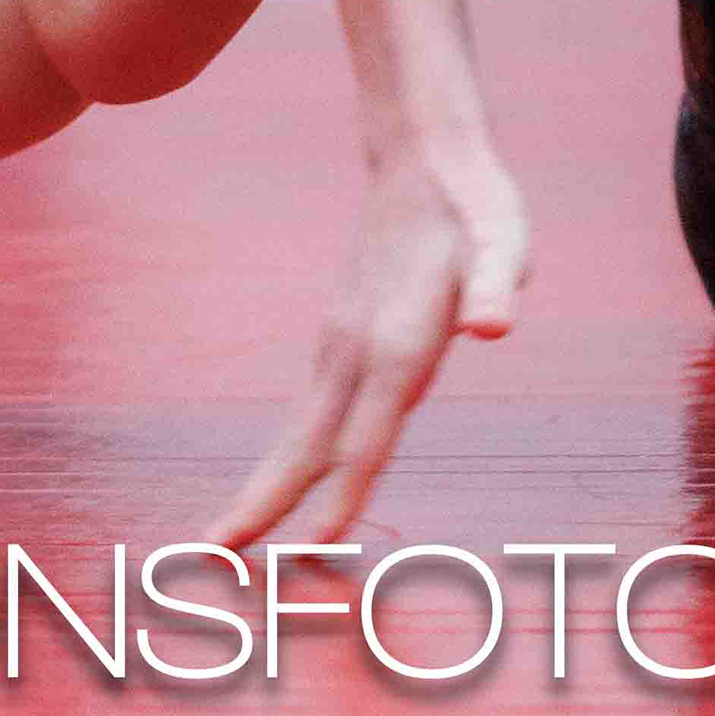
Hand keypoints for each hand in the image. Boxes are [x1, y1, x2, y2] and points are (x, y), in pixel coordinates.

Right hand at [214, 128, 527, 547]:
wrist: (424, 160)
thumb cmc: (474, 207)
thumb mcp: (503, 240)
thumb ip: (496, 284)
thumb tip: (492, 328)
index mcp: (396, 341)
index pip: (364, 434)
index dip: (341, 493)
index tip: (310, 549)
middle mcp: (357, 351)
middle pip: (306, 443)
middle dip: (262, 503)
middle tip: (212, 555)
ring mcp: (341, 346)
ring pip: (297, 432)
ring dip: (263, 487)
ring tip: (227, 539)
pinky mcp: (340, 341)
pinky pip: (308, 416)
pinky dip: (285, 460)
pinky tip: (278, 484)